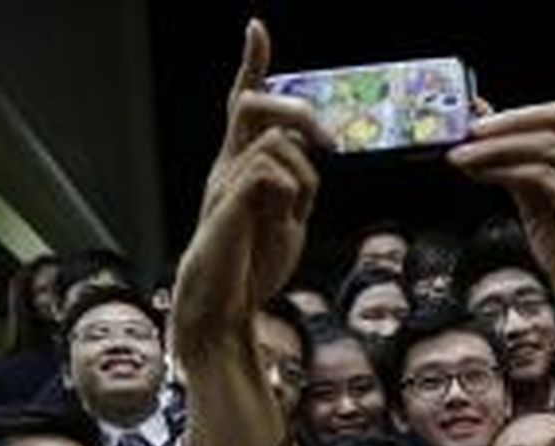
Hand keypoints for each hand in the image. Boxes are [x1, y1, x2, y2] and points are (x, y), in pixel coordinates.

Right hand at [172, 19, 328, 361]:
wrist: (223, 308)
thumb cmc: (252, 269)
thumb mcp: (287, 220)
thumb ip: (295, 186)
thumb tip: (307, 159)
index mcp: (241, 168)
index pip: (244, 106)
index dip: (251, 65)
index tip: (257, 27)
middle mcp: (227, 166)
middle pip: (256, 105)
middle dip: (298, 111)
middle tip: (331, 144)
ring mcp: (224, 182)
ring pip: (278, 144)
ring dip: (305, 178)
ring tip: (294, 217)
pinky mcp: (226, 202)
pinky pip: (271, 173)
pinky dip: (291, 194)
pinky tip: (282, 222)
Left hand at [447, 101, 554, 326]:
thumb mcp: (543, 204)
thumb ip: (522, 171)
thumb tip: (484, 141)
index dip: (522, 114)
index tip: (481, 118)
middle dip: (511, 121)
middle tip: (469, 129)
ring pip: (547, 146)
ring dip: (499, 147)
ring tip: (463, 156)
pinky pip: (544, 178)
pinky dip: (508, 171)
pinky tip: (483, 175)